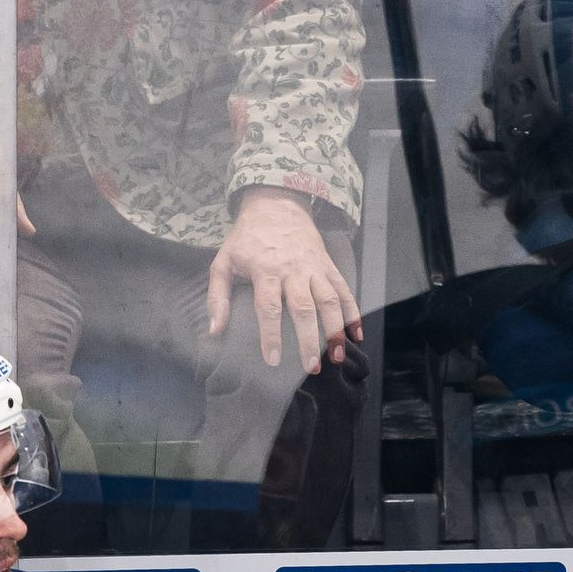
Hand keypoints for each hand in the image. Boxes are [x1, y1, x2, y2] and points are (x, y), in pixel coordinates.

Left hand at [207, 188, 360, 369]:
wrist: (276, 204)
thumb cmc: (246, 238)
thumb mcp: (223, 262)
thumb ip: (217, 297)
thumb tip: (215, 331)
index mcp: (265, 270)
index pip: (269, 307)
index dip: (271, 335)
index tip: (273, 360)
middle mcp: (293, 270)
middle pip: (304, 308)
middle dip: (310, 339)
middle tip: (312, 367)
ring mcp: (314, 267)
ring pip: (329, 300)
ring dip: (336, 329)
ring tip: (338, 356)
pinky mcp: (328, 265)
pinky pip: (344, 290)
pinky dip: (354, 312)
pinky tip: (357, 334)